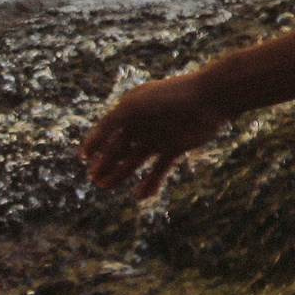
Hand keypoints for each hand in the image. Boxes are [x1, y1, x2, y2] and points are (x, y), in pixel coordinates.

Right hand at [81, 72, 230, 198]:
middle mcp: (141, 125)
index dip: (94, 144)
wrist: (210, 98)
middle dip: (105, 165)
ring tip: (107, 187)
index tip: (84, 158)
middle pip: (118, 149)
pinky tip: (140, 196)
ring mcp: (158, 137)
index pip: (106, 131)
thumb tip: (87, 148)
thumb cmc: (169, 98)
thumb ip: (108, 125)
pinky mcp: (175, 148)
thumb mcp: (132, 108)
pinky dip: (150, 182)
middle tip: (95, 180)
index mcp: (128, 112)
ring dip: (120, 174)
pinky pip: (159, 169)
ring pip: (134, 161)